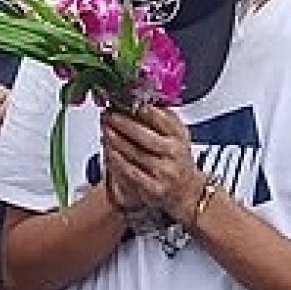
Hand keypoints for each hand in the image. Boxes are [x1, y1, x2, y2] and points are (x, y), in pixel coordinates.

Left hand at [101, 106, 204, 224]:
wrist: (186, 191)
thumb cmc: (176, 158)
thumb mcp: (176, 135)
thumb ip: (161, 117)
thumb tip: (139, 98)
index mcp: (179, 136)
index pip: (161, 119)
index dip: (141, 109)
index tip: (125, 101)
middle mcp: (173, 153)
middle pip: (143, 136)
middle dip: (122, 123)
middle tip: (108, 115)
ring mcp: (164, 172)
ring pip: (134, 153)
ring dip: (115, 141)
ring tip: (104, 129)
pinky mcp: (154, 188)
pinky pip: (130, 172)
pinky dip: (117, 161)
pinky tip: (108, 152)